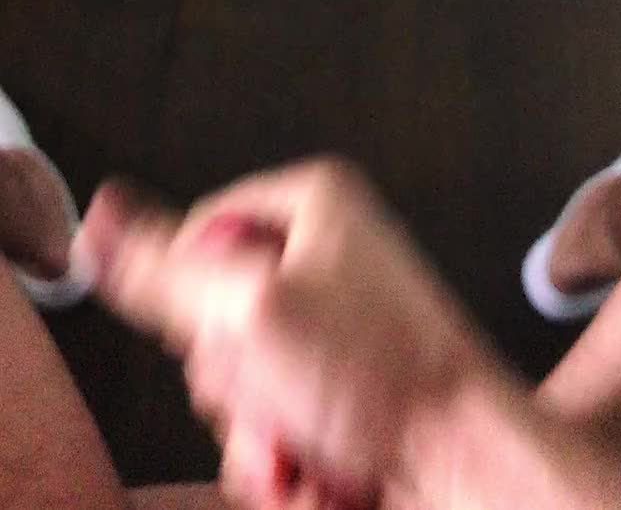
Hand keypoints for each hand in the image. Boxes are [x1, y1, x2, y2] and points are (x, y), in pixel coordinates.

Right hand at [77, 160, 486, 509]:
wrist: (467, 465)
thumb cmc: (387, 376)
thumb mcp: (251, 308)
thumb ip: (165, 270)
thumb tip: (102, 222)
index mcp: (315, 204)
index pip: (200, 228)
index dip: (189, 290)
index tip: (208, 330)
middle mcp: (327, 254)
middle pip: (215, 313)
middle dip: (233, 381)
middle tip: (270, 392)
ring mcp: (335, 323)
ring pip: (241, 378)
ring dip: (257, 431)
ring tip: (303, 444)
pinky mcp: (341, 382)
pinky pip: (276, 414)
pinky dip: (286, 456)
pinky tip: (318, 467)